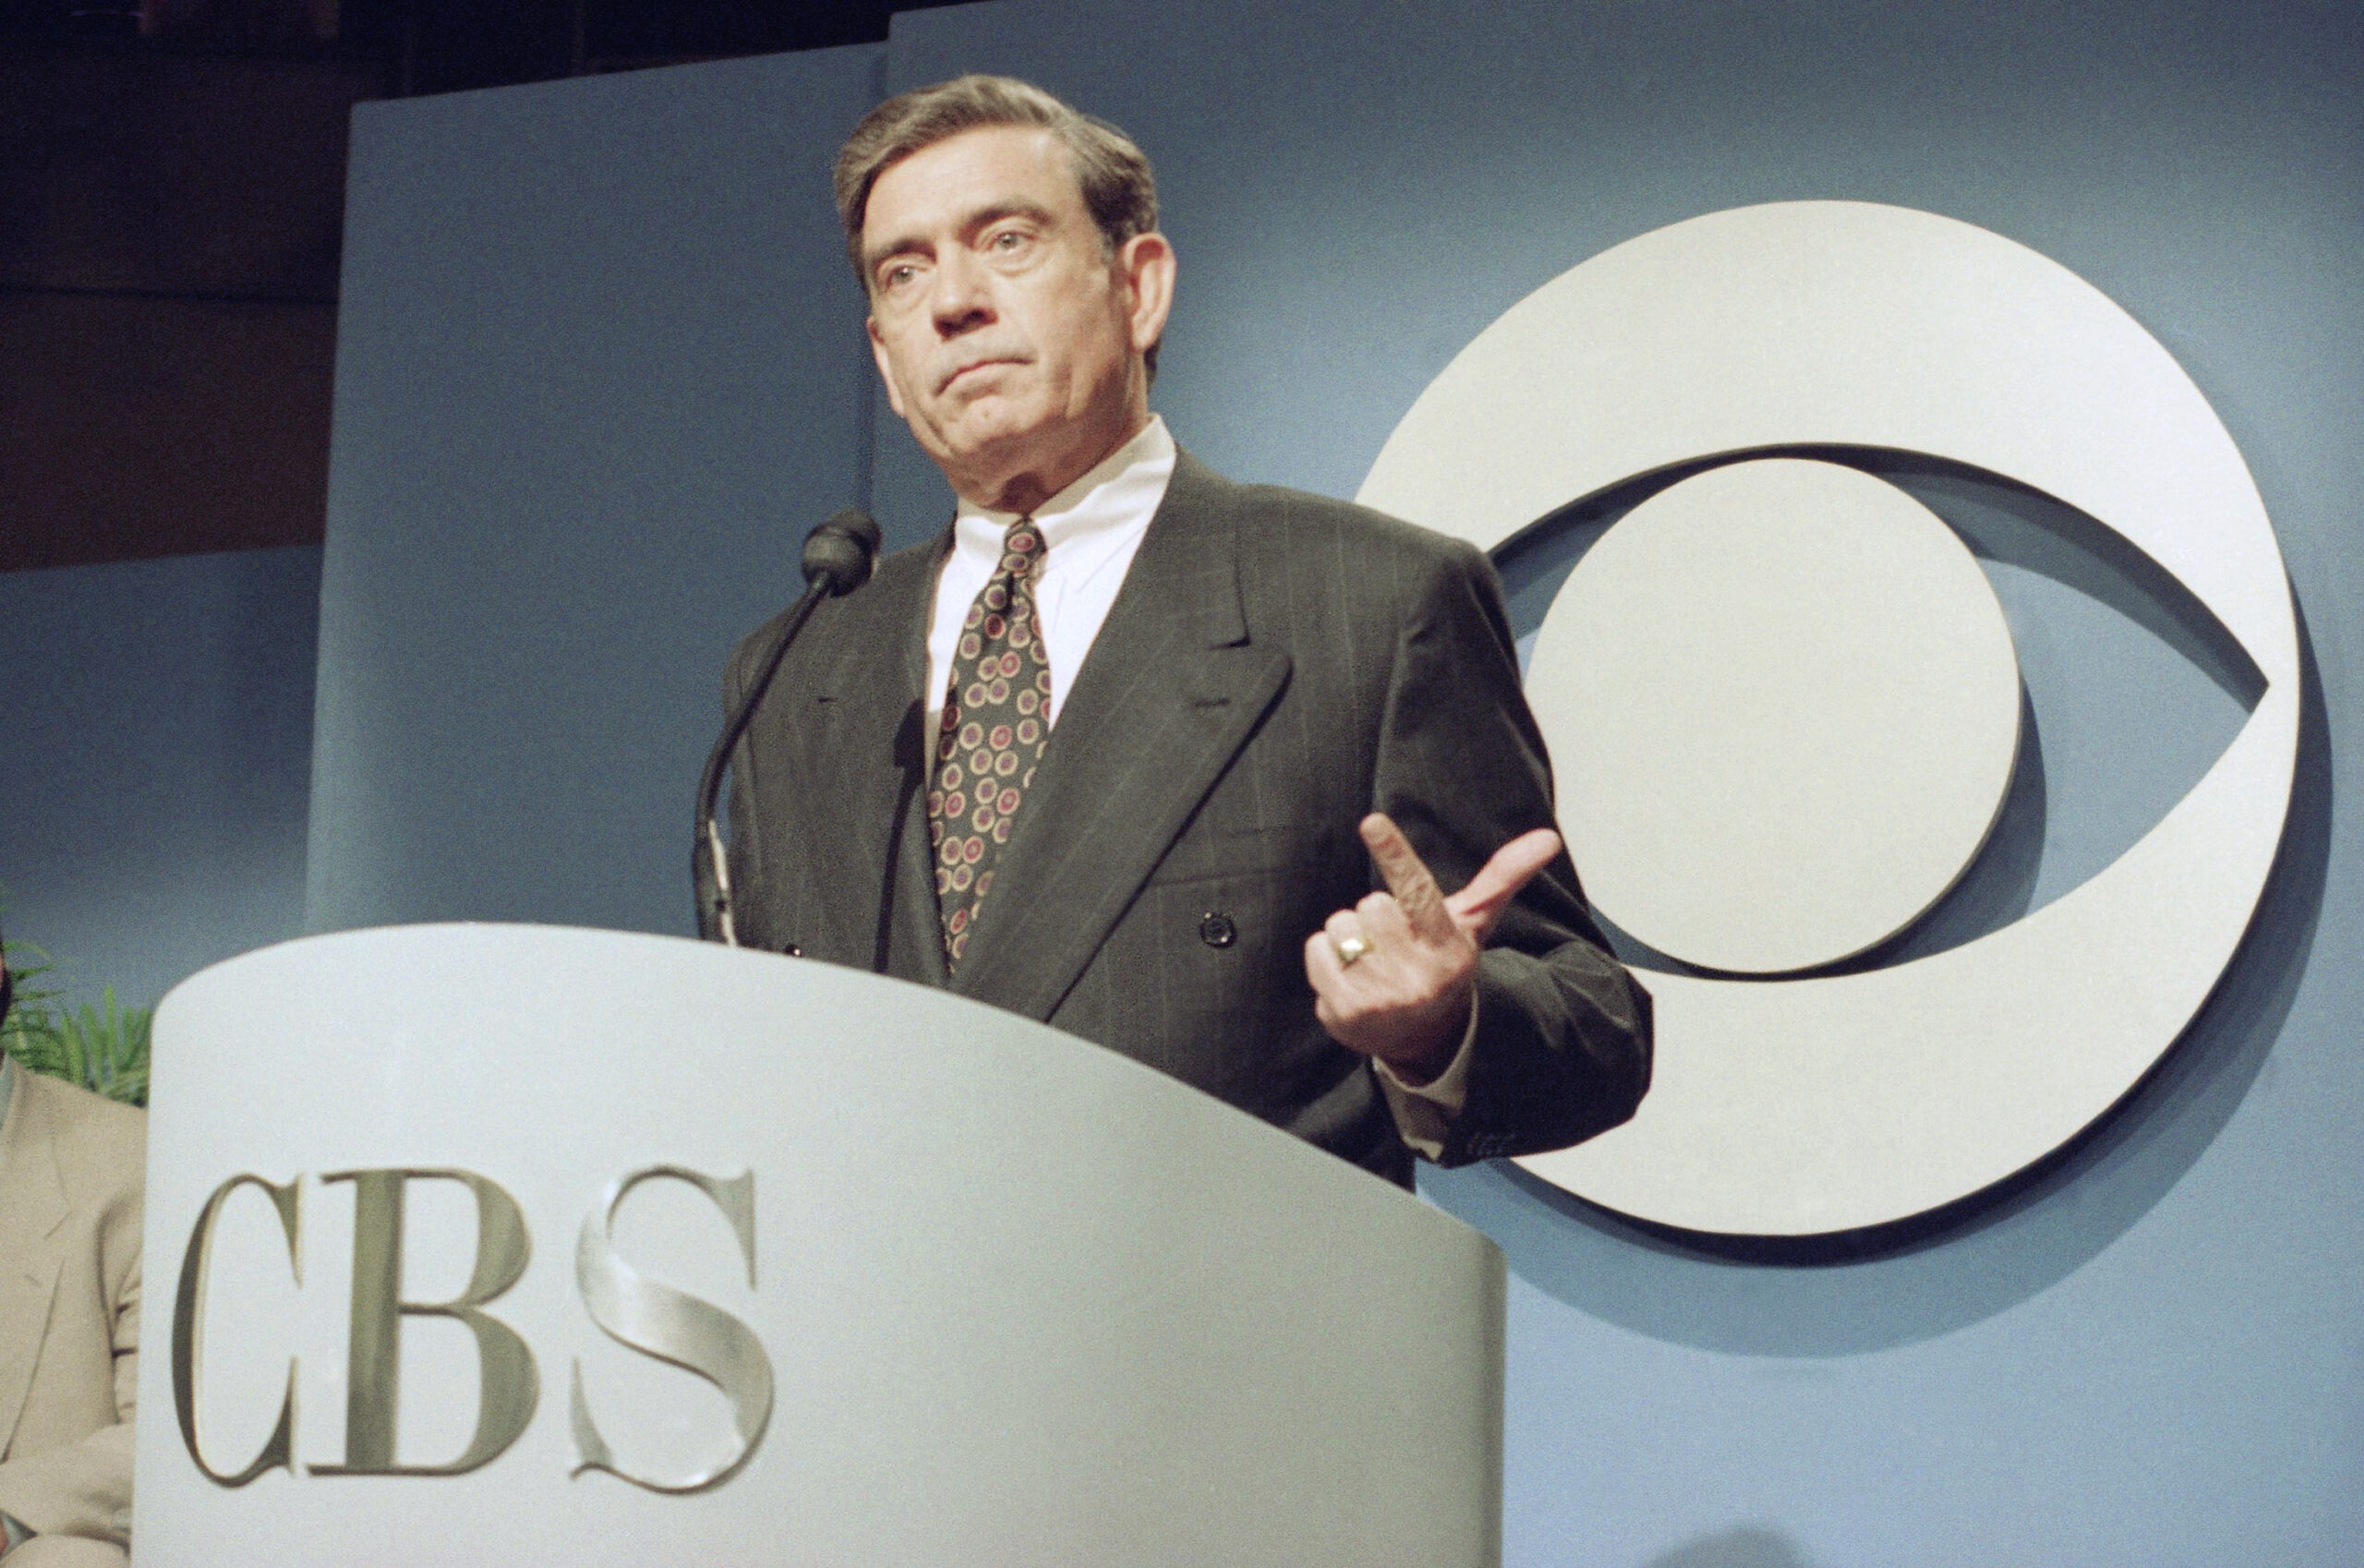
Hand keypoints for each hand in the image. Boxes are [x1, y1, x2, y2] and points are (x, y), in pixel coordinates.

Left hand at [1304, 813, 1562, 1082]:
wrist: (1423, 1039)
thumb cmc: (1442, 961)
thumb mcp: (1472, 923)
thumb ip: (1503, 877)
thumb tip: (1549, 837)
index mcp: (1450, 946)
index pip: (1418, 890)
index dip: (1395, 853)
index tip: (1371, 822)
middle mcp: (1421, 975)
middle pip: (1371, 904)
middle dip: (1374, 914)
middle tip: (1393, 941)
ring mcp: (1383, 998)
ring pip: (1341, 926)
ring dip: (1348, 935)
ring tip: (1372, 961)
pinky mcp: (1347, 1013)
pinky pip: (1317, 950)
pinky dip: (1324, 955)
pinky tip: (1349, 976)